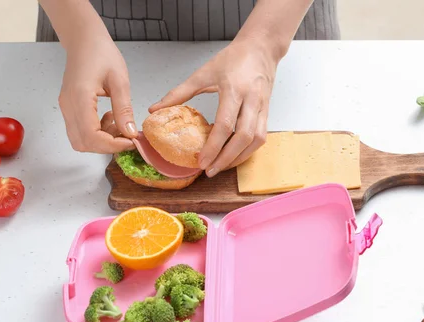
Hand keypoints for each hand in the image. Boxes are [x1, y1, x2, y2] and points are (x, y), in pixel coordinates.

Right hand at [58, 35, 136, 153]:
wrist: (84, 40)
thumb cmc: (101, 53)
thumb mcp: (120, 80)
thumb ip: (124, 109)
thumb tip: (130, 133)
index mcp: (80, 97)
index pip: (91, 136)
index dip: (112, 145)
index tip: (130, 141)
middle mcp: (68, 106)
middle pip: (83, 143)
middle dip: (107, 146)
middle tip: (126, 135)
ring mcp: (66, 108)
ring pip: (80, 140)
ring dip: (101, 141)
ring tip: (118, 124)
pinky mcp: (68, 108)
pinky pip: (79, 131)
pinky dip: (95, 133)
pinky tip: (109, 118)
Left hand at [149, 39, 277, 176]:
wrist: (261, 47)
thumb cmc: (233, 58)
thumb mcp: (203, 72)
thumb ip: (179, 92)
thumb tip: (156, 109)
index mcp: (234, 89)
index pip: (225, 124)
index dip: (213, 146)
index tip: (201, 161)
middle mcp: (251, 100)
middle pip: (243, 137)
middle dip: (226, 158)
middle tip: (210, 171)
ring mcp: (262, 107)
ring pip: (256, 140)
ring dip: (239, 157)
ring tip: (221, 167)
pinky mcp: (267, 112)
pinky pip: (261, 136)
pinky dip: (248, 150)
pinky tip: (235, 156)